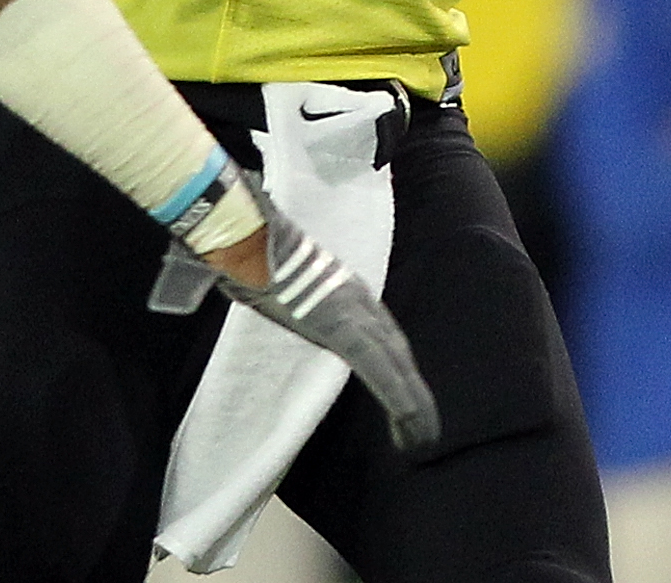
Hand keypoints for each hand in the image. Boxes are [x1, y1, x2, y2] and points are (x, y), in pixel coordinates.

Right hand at [182, 183, 439, 453]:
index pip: (383, 334)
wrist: (246, 233)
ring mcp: (354, 311)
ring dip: (413, 403)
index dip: (396, 366)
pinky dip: (397, 395)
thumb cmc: (250, 250)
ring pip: (396, 364)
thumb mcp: (279, 277)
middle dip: (413, 391)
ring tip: (423, 437)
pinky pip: (377, 368)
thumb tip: (258, 293)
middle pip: (397, 351)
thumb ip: (283, 290)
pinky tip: (410, 420)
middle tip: (424, 429)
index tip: (406, 395)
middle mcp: (358, 298)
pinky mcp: (344, 327)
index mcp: (344, 287)